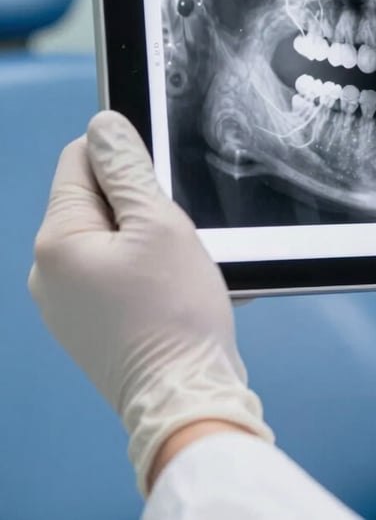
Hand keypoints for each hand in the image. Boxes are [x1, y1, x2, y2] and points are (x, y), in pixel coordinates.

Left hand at [28, 111, 271, 494]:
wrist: (185, 396)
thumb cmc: (174, 309)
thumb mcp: (158, 223)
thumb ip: (127, 169)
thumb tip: (102, 125)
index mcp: (55, 240)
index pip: (79, 159)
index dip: (124, 159)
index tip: (158, 185)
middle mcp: (45, 271)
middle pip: (93, 199)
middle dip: (136, 203)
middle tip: (171, 233)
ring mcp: (62, 303)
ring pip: (106, 236)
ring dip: (142, 236)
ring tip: (172, 266)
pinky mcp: (84, 324)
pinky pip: (109, 271)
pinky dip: (139, 268)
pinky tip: (165, 289)